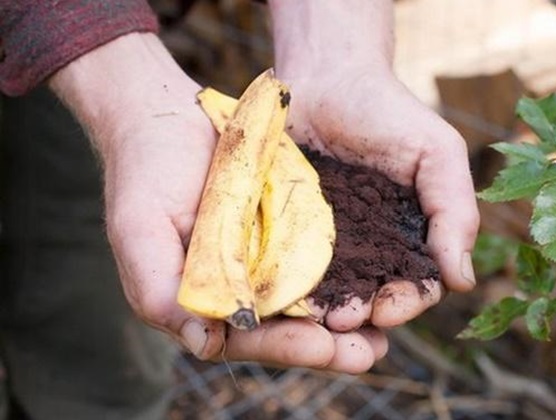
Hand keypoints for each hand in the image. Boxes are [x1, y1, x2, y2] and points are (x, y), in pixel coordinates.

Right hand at [49, 33, 386, 372]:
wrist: (166, 117)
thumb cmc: (145, 173)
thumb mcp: (141, 231)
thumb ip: (160, 291)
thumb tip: (206, 345)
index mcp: (203, 300)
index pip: (247, 338)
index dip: (285, 346)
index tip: (324, 346)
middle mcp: (238, 287)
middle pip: (287, 329)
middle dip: (328, 346)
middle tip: (368, 354)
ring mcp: (264, 260)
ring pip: (309, 301)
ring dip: (346, 320)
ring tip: (384, 333)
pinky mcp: (286, 230)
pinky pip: (319, 259)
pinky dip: (347, 275)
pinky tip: (377, 282)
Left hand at [269, 0, 479, 331]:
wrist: (326, 78)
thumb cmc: (389, 114)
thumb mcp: (437, 155)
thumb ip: (455, 212)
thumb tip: (463, 280)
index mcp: (410, 238)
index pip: (415, 286)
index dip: (407, 303)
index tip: (389, 307)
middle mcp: (369, 250)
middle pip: (370, 299)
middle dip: (362, 316)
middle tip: (344, 321)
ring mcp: (326, 245)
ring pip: (328, 292)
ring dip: (324, 312)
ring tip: (314, 318)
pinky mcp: (286, 233)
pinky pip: (287, 267)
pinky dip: (287, 287)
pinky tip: (281, 298)